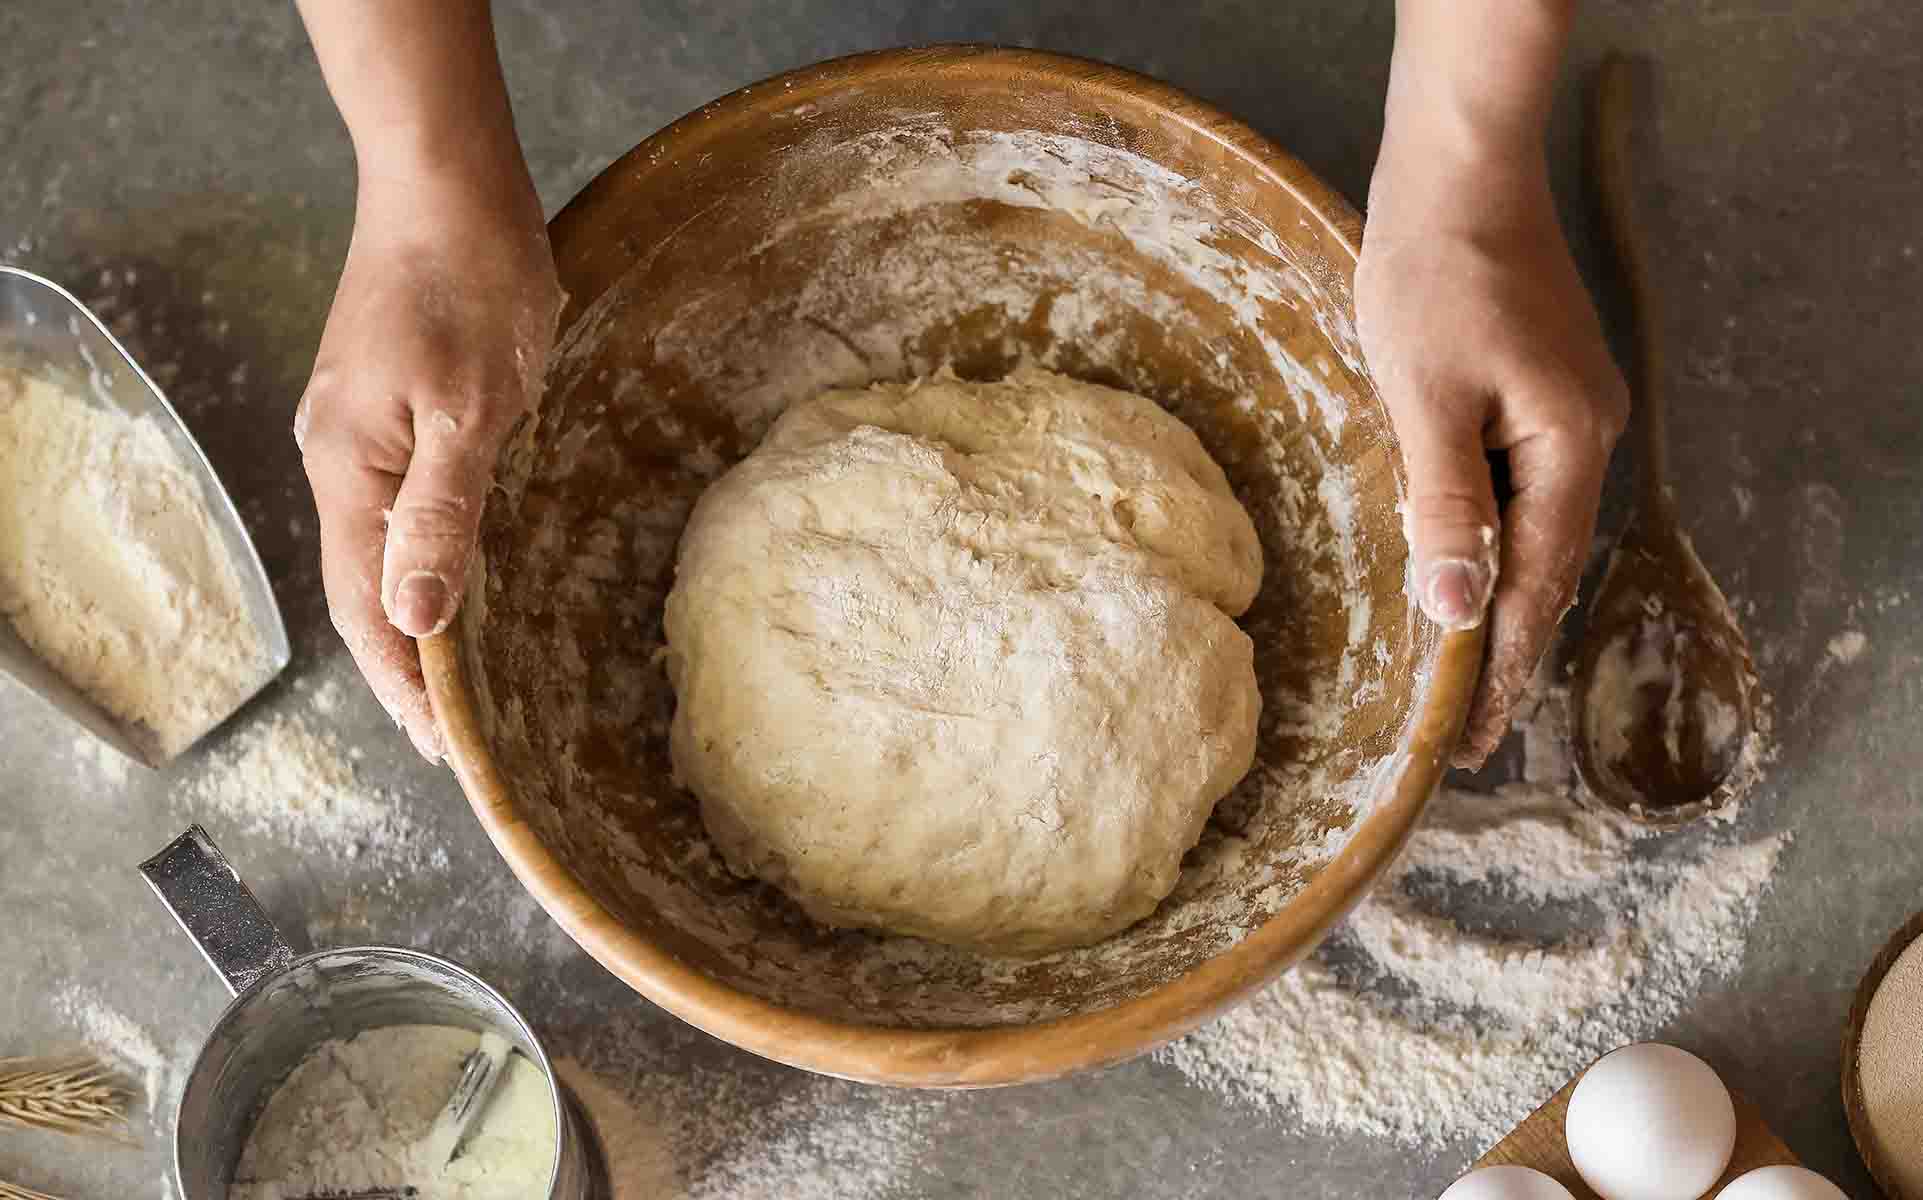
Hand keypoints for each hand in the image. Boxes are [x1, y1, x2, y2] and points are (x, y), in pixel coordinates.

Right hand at [296, 171, 560, 758]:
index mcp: (350, 471)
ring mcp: (361, 434)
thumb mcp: (470, 408)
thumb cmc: (469, 285)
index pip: (364, 609)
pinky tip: (461, 579)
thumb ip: (441, 517)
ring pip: (382, 551)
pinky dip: (428, 560)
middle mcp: (341, 461)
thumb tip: (414, 621)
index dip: (402, 684)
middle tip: (456, 733)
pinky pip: (402, 509)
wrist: (450, 186)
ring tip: (461, 679)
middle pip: (363, 590)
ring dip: (416, 618)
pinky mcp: (391, 410)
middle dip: (406, 667)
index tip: (444, 748)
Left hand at [1357, 149, 1626, 768]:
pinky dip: (1494, 537)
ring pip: (1536, 527)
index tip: (1472, 739)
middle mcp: (1586, 436)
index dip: (1504, 665)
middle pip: (1548, 564)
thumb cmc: (1434, 276)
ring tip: (1465, 668)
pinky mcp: (1541, 389)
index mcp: (1568, 446)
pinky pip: (1523, 486)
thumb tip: (1456, 607)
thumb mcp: (1425, 398)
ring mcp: (1570, 411)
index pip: (1537, 584)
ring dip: (1502, 595)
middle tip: (1467, 730)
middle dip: (1507, 646)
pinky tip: (1467, 567)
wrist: (1459, 176)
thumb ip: (1445, 504)